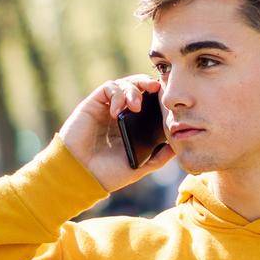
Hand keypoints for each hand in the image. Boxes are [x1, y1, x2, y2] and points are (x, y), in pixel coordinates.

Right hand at [58, 75, 176, 193]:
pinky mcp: (93, 104)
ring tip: (136, 106)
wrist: (82, 175)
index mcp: (133, 126)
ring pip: (125, 84)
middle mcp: (121, 114)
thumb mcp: (140, 167)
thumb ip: (158, 158)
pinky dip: (118, 94)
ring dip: (134, 90)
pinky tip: (118, 111)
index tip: (168, 100)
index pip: (149, 103)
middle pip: (138, 88)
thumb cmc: (107, 174)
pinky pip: (109, 88)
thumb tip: (177, 147)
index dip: (158, 97)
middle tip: (156, 88)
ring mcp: (107, 108)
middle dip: (148, 84)